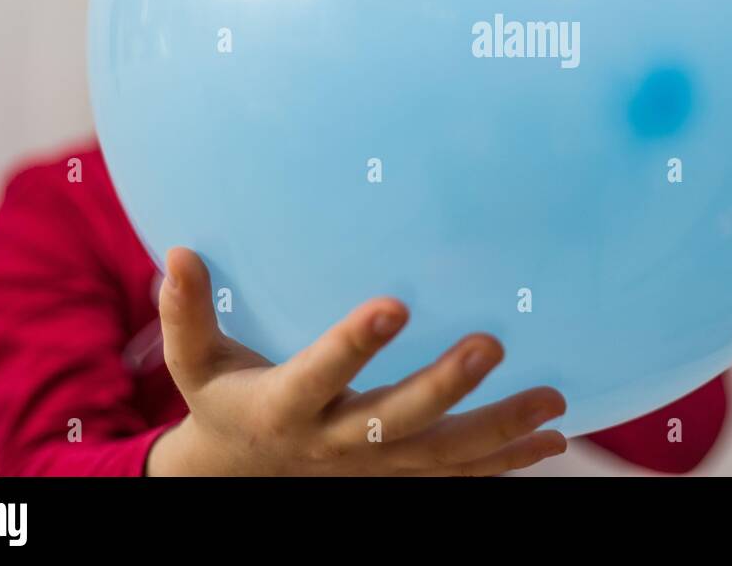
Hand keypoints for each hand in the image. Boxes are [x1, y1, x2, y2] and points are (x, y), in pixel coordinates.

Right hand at [146, 247, 566, 475]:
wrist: (239, 478)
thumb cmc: (222, 402)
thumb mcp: (194, 362)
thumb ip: (186, 312)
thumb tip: (179, 252)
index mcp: (284, 405)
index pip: (320, 371)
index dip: (354, 344)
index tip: (393, 304)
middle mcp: (334, 442)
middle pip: (395, 422)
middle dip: (444, 387)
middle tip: (492, 344)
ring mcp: (372, 469)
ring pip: (441, 457)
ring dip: (499, 432)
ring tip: (553, 404)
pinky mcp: (398, 479)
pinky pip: (458, 477)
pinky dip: (506, 463)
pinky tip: (553, 441)